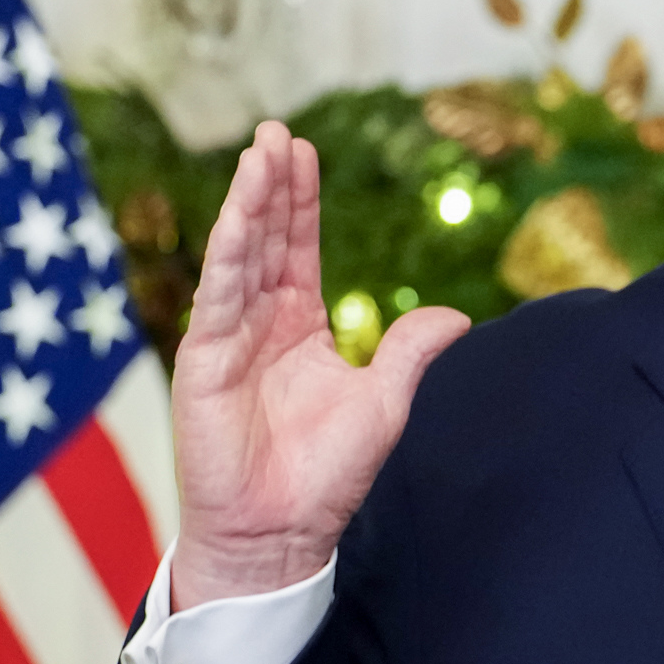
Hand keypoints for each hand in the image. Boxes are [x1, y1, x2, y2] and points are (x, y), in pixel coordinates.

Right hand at [168, 119, 470, 600]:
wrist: (280, 533)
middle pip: (266, 239)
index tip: (303, 152)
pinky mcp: (205, 360)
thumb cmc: (325, 477)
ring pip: (241, 255)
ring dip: (250, 201)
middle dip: (271, 185)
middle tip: (277, 130)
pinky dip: (230, 248)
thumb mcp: (384, 403)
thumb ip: (410, 352)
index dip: (301, 202)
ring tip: (261, 149)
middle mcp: (260, 325)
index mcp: (299, 328)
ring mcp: (228, 339)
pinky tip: (241, 210)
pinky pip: (220, 294)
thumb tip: (458, 318)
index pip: (298, 251)